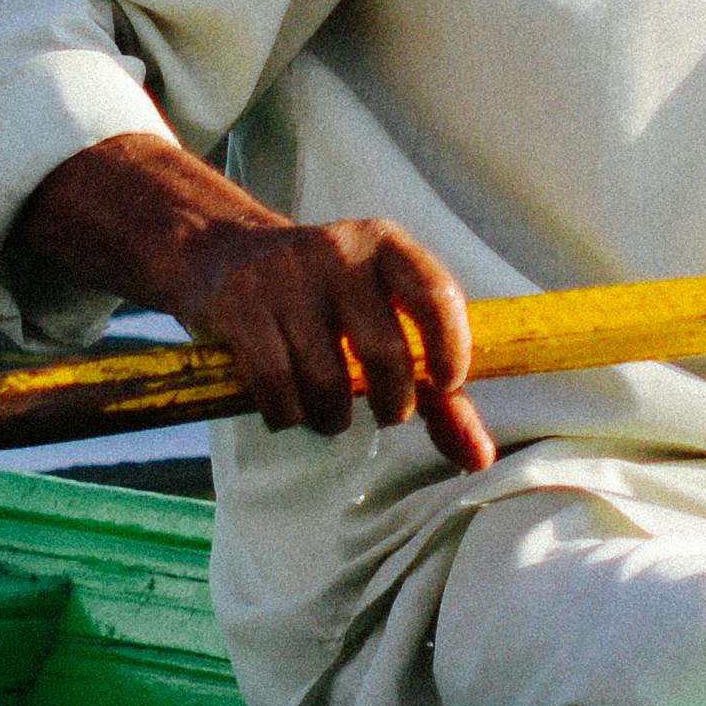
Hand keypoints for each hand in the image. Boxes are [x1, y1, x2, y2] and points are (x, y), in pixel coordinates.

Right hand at [178, 216, 495, 472]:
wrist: (225, 253)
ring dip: (333, 419)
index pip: (436, 295)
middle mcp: (339, 252)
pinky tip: (291, 410)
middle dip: (393, 404)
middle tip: (387, 412)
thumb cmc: (325, 301)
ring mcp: (286, 275)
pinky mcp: (242, 303)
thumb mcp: (385, 323)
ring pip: (327, 381)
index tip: (443, 383)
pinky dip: (288, 415)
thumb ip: (439, 392)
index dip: (450, 350)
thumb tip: (480, 459)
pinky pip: (277, 386)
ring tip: (332, 414)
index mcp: (387, 246)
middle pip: (385, 353)